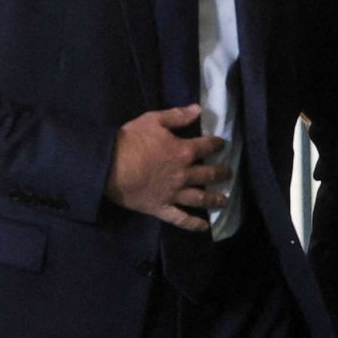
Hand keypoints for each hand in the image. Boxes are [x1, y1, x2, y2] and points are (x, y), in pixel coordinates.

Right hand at [104, 104, 230, 231]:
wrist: (109, 166)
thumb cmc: (131, 140)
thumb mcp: (153, 120)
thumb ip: (177, 116)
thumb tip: (198, 110)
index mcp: (183, 151)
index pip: (206, 147)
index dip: (216, 144)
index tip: (222, 144)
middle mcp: (184, 175)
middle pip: (208, 174)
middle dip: (221, 173)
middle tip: (228, 173)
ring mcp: (174, 194)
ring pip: (200, 199)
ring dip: (215, 200)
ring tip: (225, 201)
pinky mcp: (161, 208)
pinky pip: (181, 219)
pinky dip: (194, 225)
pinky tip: (204, 227)